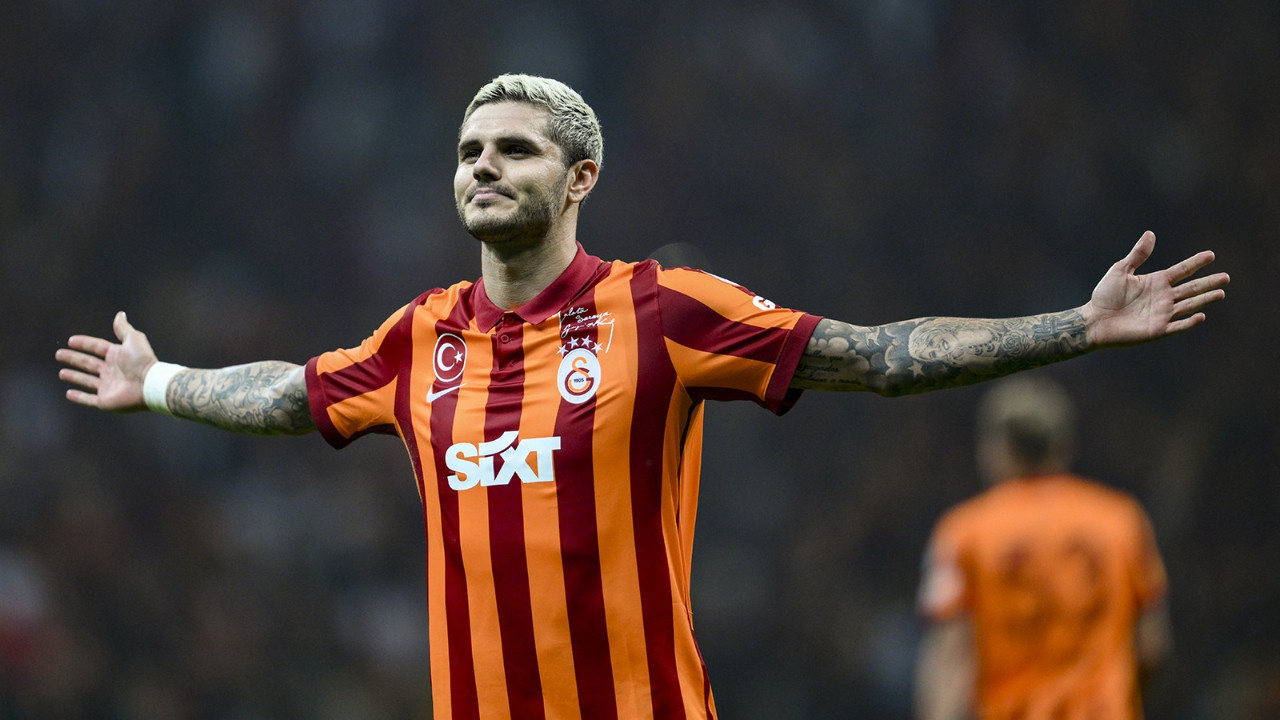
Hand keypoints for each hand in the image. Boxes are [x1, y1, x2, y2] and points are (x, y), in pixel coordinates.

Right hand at [56, 311, 158, 411]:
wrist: (149, 384)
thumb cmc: (142, 361)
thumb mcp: (133, 339)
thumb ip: (123, 328)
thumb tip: (120, 314)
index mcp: (117, 356)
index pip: (97, 348)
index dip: (84, 344)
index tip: (71, 340)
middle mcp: (111, 371)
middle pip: (88, 364)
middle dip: (74, 359)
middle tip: (59, 354)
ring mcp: (108, 387)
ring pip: (87, 381)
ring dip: (74, 377)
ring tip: (61, 373)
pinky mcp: (105, 401)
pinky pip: (89, 399)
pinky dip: (79, 397)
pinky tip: (69, 393)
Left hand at [1082, 231, 1228, 347]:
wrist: (1094, 320)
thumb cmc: (1105, 296)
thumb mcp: (1121, 270)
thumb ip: (1137, 254)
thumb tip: (1150, 233)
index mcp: (1157, 282)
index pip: (1182, 270)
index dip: (1196, 263)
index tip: (1211, 255)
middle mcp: (1164, 297)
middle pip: (1191, 288)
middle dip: (1208, 283)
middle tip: (1226, 277)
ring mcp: (1162, 314)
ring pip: (1189, 305)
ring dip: (1204, 300)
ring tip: (1221, 293)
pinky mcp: (1158, 329)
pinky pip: (1177, 326)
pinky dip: (1189, 322)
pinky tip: (1201, 315)